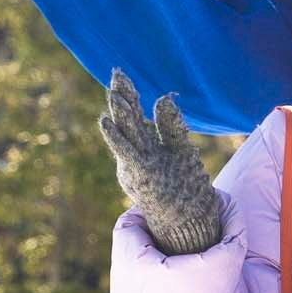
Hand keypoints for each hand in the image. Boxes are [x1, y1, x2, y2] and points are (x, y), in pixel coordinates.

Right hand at [99, 69, 224, 254]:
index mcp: (145, 145)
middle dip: (122, 96)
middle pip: (129, 119)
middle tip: (116, 73)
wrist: (186, 220)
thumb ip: (170, 125)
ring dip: (120, 113)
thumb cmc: (182, 186)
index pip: (134, 114)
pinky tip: (106, 121)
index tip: (118, 72)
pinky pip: (127, 153)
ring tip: (113, 92)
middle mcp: (137, 152)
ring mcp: (137, 164)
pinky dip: (116, 137)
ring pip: (127, 134)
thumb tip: (164, 96)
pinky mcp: (141, 175)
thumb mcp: (179, 149)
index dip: (127, 93)